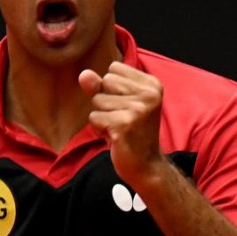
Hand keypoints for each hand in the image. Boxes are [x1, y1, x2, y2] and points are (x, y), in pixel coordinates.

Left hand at [78, 61, 165, 184]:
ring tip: (119, 130)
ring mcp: (138, 109)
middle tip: (123, 121)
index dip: (112, 89)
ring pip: (98, 100)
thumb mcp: (119, 104)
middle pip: (105, 82)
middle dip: (106, 102)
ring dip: (102, 118)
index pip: (114, 68)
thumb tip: (83, 74)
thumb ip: (101, 86)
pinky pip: (94, 118)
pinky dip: (99, 130)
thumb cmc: (132, 134)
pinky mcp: (125, 124)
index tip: (127, 108)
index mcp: (152, 84)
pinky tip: (115, 138)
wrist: (146, 166)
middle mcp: (149, 94)